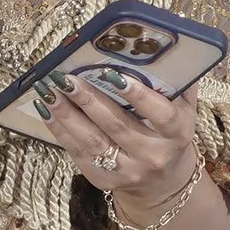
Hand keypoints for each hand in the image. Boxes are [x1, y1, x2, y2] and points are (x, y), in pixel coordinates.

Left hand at [36, 67, 200, 206]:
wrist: (160, 181)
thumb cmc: (168, 133)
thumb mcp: (183, 110)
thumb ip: (178, 83)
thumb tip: (163, 48)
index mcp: (177, 134)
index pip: (160, 114)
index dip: (138, 95)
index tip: (113, 75)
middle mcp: (153, 155)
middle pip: (117, 125)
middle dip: (88, 99)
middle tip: (66, 78)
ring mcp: (127, 171)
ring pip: (92, 140)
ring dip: (66, 114)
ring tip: (48, 91)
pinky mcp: (103, 179)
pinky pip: (77, 152)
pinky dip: (59, 129)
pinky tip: (46, 109)